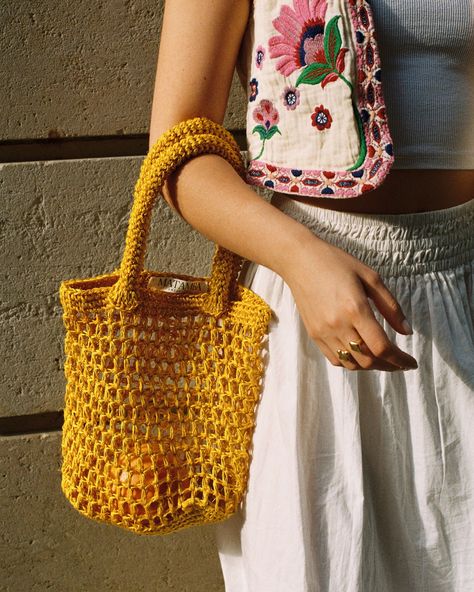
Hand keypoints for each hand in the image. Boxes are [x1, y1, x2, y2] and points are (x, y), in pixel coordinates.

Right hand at [280, 231, 417, 371]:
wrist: (300, 261)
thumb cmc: (337, 263)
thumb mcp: (370, 277)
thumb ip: (390, 306)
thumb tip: (406, 332)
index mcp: (355, 309)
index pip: (381, 347)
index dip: (400, 360)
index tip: (411, 363)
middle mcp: (338, 325)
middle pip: (367, 360)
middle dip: (389, 365)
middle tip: (400, 362)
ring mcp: (323, 332)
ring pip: (351, 364)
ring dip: (370, 366)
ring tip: (383, 360)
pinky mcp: (314, 334)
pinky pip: (335, 359)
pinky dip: (351, 363)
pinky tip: (361, 354)